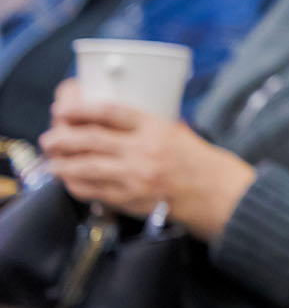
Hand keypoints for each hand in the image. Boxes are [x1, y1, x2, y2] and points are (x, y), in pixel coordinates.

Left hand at [40, 79, 255, 238]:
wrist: (219, 196)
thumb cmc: (203, 164)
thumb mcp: (180, 134)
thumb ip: (152, 127)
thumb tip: (122, 122)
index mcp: (157, 128)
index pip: (111, 112)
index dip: (82, 107)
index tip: (64, 106)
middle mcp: (143, 151)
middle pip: (90, 139)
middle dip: (62, 136)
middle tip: (50, 136)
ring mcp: (134, 177)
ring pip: (84, 166)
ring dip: (61, 162)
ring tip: (52, 158)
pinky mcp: (129, 200)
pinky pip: (92, 190)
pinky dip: (74, 184)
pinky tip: (68, 179)